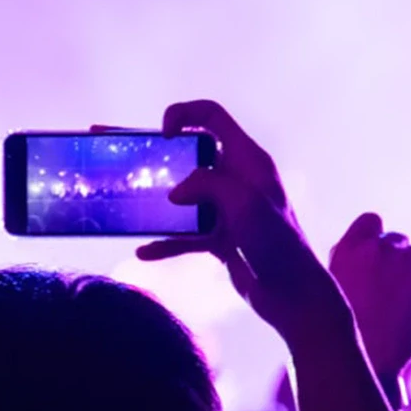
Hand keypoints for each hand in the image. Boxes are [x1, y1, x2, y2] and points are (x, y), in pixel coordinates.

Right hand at [137, 101, 347, 348]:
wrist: (293, 295)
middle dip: (152, 152)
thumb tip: (175, 193)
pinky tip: (143, 250)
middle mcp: (236, 178)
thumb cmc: (278, 245)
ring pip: (181, 195)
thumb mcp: (245, 204)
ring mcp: (226, 208)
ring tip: (120, 198)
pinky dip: (164, 241)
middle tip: (116, 150)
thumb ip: (208, 185)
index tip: (163, 135)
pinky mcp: (220, 237)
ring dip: (153, 199)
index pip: (212, 116)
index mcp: (247, 160)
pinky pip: (184, 234)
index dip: (184, 114)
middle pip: (187, 153)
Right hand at [328, 212, 410, 385]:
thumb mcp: (334, 286)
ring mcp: (403, 261)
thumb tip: (367, 247)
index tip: (374, 256)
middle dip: (396, 258)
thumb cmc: (346, 327)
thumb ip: (350, 260)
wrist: (369, 359)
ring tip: (403, 298)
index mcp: (348, 247)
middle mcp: (376, 248)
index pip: (372, 220)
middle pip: (397, 239)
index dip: (375, 236)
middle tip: (389, 287)